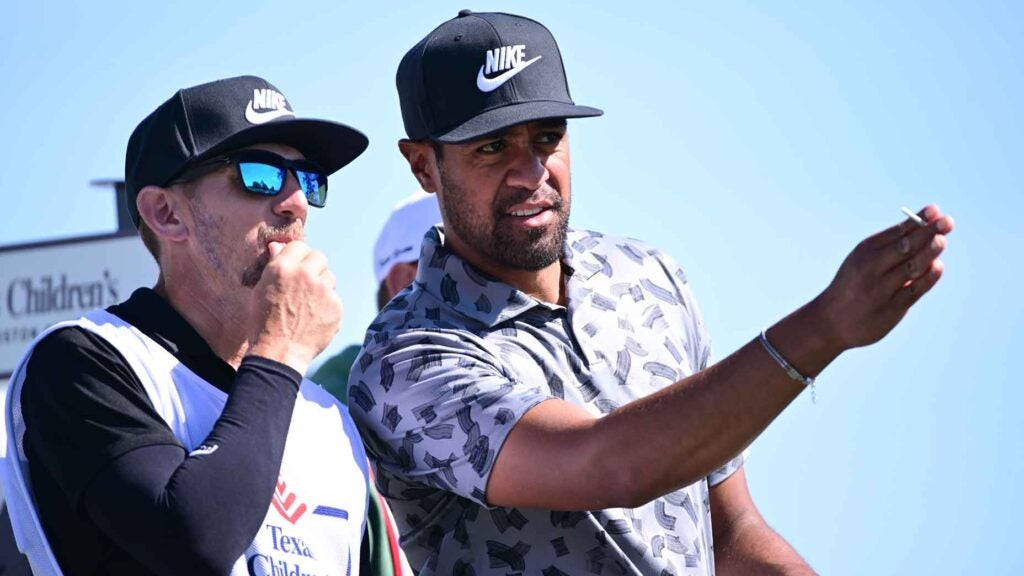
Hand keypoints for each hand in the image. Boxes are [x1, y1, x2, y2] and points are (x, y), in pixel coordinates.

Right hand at [247, 240, 341, 373]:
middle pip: (319, 257)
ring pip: (330, 277)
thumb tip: (278, 246)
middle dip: (313, 267)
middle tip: (306, 283)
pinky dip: (328, 306)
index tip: (297, 266)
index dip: (298, 256)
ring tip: (308, 304)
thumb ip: (273, 266)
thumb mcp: (260, 290)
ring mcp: (323, 290)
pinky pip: (335, 298)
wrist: (279, 353)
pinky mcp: (336, 306)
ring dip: (322, 286)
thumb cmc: (263, 323)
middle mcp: (305, 275)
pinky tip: (315, 318)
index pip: (299, 246)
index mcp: (283, 268)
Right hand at [815, 204, 953, 349]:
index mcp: (865, 251)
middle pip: (904, 247)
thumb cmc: (854, 285)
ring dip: (928, 252)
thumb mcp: (863, 261)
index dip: (918, 221)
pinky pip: (913, 291)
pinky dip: (927, 278)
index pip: (896, 232)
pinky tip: (938, 266)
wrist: (831, 320)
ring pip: (910, 267)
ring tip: (942, 240)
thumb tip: (931, 230)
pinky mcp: (891, 308)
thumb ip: (893, 247)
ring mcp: (881, 288)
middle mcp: (871, 267)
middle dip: (927, 233)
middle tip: (947, 222)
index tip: (935, 210)